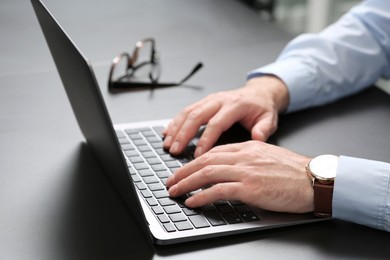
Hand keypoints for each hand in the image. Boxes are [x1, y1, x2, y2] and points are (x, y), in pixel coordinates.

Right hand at [162, 75, 288, 156]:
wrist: (258, 93)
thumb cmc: (262, 108)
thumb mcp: (269, 118)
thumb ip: (264, 129)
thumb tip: (257, 138)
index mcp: (235, 105)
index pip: (216, 123)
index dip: (205, 139)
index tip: (198, 155)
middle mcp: (219, 100)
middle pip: (196, 116)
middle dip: (183, 134)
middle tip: (175, 150)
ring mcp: (210, 99)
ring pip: (188, 112)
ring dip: (176, 128)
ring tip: (167, 144)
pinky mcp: (204, 102)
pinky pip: (186, 110)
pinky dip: (175, 122)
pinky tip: (167, 133)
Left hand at [166, 141, 313, 213]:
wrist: (316, 179)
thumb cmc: (296, 172)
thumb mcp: (269, 157)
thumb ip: (249, 160)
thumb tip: (232, 169)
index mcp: (249, 147)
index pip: (214, 152)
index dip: (195, 161)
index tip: (184, 170)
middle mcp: (245, 156)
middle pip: (205, 160)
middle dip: (183, 171)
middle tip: (170, 181)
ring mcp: (247, 171)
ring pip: (207, 173)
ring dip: (187, 183)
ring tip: (175, 191)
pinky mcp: (251, 187)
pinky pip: (219, 190)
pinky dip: (202, 196)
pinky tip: (193, 201)